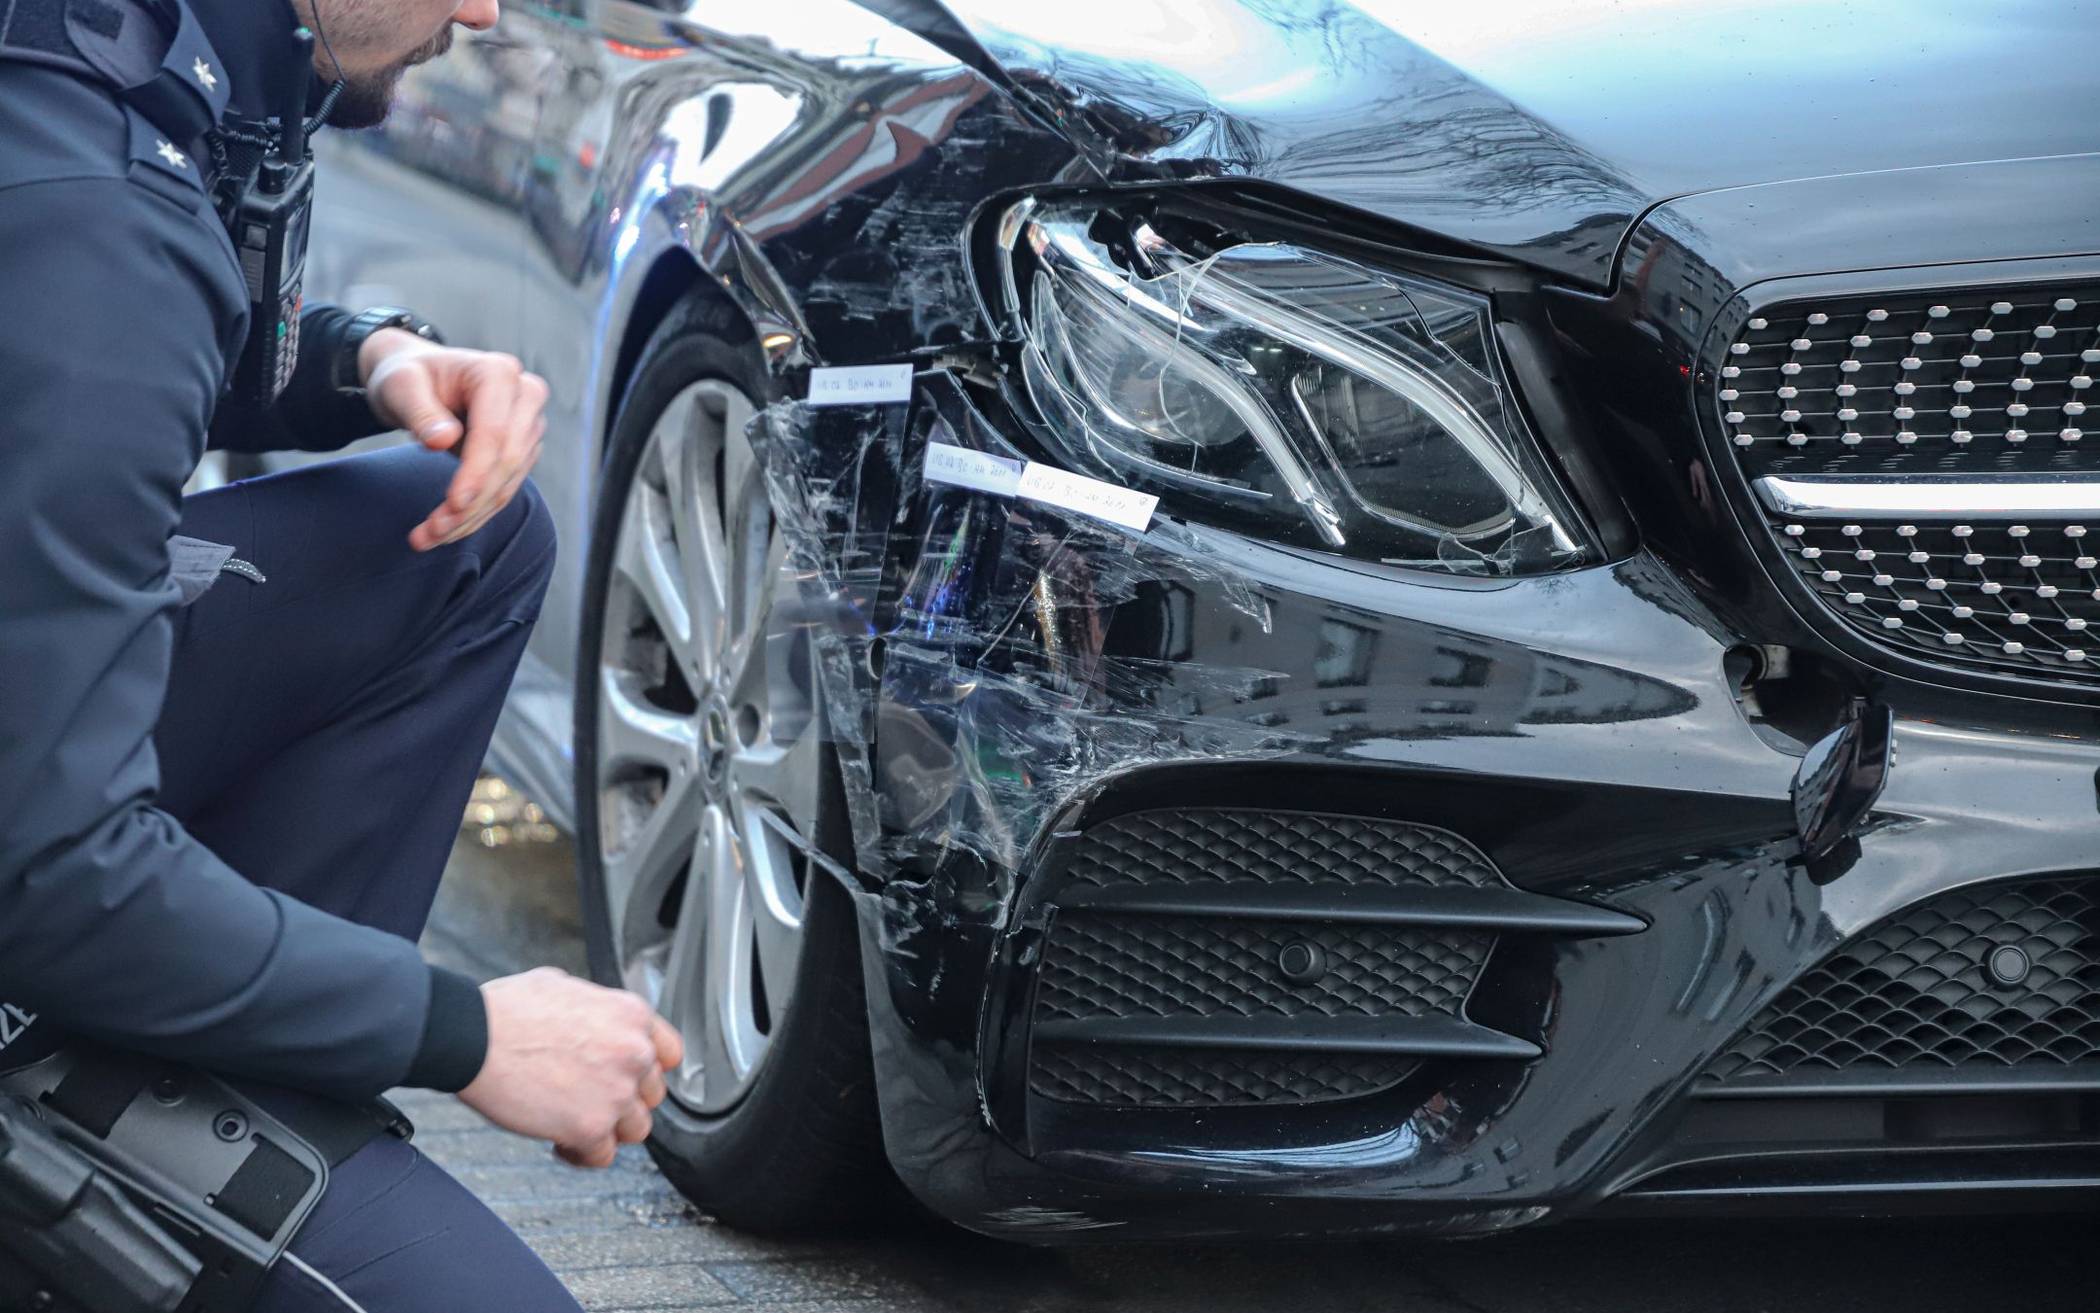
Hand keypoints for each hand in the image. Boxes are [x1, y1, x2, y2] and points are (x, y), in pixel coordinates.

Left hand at [359, 328, 548, 551]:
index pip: (495, 432)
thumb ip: (420, 411)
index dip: (476, 472)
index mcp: (498, 373)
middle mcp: (525, 397)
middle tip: (431, 532)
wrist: (418, 377)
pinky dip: (476, 513)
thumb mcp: (400, 386)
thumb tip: (444, 440)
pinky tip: (446, 529)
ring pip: (508, 482)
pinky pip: (504, 488)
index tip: (452, 505)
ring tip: (429, 537)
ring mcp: (528, 425)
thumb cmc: (408, 376)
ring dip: (471, 516)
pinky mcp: (523, 450)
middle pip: (507, 461)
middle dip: (472, 503)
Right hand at [458, 967, 681, 1168]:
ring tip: (576, 1123)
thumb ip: (595, 1009)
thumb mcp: (564, 985)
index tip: (630, 1079)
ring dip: (608, 1129)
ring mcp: (616, 1092)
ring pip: (636, 1129)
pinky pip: (603, 1156)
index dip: (646, 1070)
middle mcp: (633, 1053)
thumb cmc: (505, 1010)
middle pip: (652, 1094)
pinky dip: (582, 1154)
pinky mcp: (590, 1127)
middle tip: (590, 1100)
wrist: (471, 1036)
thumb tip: (593, 1019)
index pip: (670, 1054)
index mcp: (631, 1016)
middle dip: (623, 1100)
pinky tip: (559, 1142)